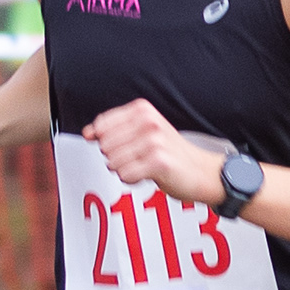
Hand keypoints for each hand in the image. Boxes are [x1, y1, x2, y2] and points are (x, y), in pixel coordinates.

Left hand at [85, 97, 223, 206]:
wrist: (202, 171)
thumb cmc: (171, 153)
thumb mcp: (142, 132)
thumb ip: (113, 130)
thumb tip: (87, 133)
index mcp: (142, 109)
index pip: (102, 125)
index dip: (104, 141)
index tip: (119, 147)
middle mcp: (148, 122)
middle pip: (105, 145)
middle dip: (115, 157)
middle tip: (136, 158)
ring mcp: (154, 141)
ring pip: (113, 162)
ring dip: (124, 170)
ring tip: (143, 166)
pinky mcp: (158, 161)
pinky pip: (125, 175)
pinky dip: (132, 179)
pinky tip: (147, 174)